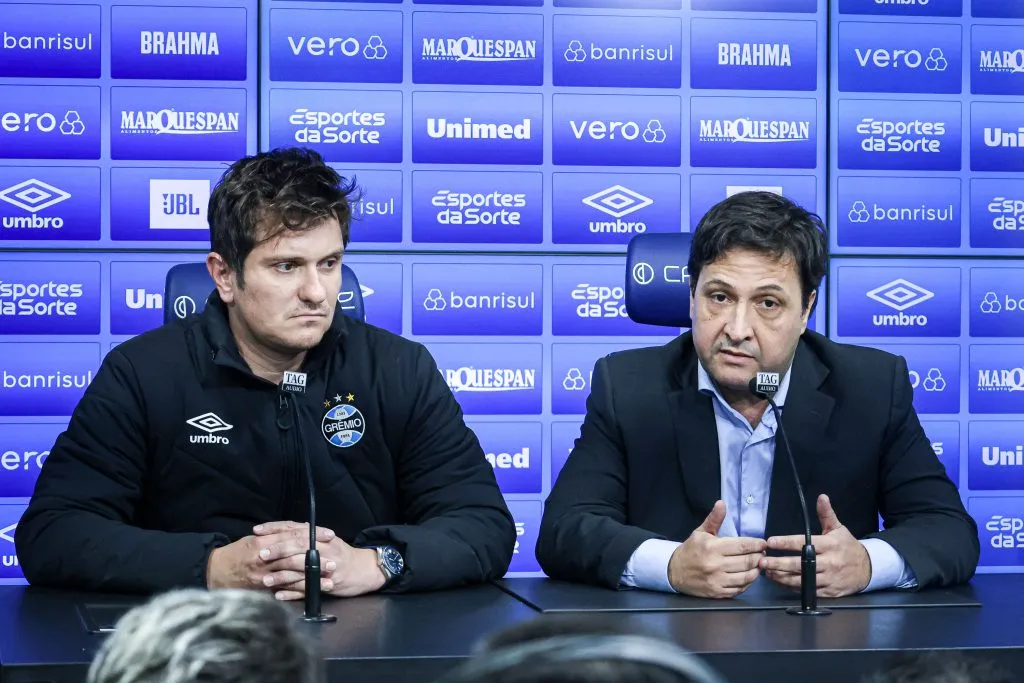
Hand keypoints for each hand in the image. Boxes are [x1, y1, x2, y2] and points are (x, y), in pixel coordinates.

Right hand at [206, 521, 336, 592]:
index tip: (329, 535)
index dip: (312, 536)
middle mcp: (264, 560)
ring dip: (312, 578)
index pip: (292, 536)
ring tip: (329, 578)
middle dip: (316, 558)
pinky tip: (313, 592)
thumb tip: (298, 530)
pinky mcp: (262, 590)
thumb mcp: (253, 539)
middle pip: (295, 557)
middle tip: (335, 561)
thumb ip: (275, 534)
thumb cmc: (236, 554)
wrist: (214, 573)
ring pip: (292, 576)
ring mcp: (263, 577)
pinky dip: (300, 591)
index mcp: (263, 543)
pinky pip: (284, 591)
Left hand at [253, 522, 386, 600]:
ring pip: (300, 569)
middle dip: (277, 550)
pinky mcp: (328, 584)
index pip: (294, 528)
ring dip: (281, 575)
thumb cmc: (341, 554)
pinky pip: (307, 589)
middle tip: (260, 555)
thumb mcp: (327, 540)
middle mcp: (323, 548)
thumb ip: (307, 535)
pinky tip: (279, 595)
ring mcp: (326, 567)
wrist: (365, 570)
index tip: (257, 531)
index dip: (275, 529)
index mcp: (320, 536)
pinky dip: (292, 593)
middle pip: (297, 546)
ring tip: (264, 580)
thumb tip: (285, 530)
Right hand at [667, 500, 766, 598]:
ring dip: (756, 570)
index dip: (756, 544)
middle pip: (747, 561)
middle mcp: (715, 564)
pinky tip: (749, 576)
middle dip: (759, 556)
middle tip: (763, 554)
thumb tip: (722, 503)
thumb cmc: (690, 550)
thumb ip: (714, 519)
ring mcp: (717, 580)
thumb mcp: (700, 532)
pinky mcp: (717, 593)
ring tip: (759, 564)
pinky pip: (739, 589)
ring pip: (746, 576)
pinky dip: (748, 582)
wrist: (673, 572)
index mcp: (712, 547)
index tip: (763, 543)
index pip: (742, 545)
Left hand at [760, 494, 870, 597]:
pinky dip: (792, 587)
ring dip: (782, 577)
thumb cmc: (848, 547)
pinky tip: (780, 582)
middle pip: (800, 564)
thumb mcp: (838, 528)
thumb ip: (826, 514)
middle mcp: (829, 562)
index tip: (770, 542)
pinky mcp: (829, 592)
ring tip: (767, 572)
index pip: (803, 543)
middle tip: (762, 561)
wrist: (868, 569)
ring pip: (802, 580)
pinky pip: (807, 591)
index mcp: (829, 545)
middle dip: (779, 564)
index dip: (786, 543)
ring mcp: (828, 579)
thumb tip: (821, 497)